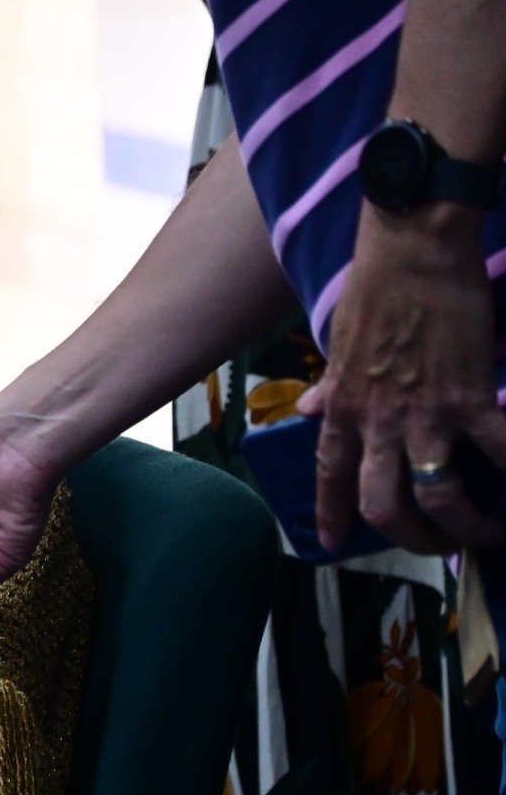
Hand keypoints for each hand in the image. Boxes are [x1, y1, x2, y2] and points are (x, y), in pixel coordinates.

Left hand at [312, 202, 505, 552]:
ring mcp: (424, 415)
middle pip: (384, 506)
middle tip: (438, 545)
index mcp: (342, 409)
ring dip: (466, 526)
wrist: (413, 249)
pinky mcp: (471, 397)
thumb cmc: (377, 289)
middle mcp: (377, 422)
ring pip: (440, 497)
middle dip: (411, 538)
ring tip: (487, 531)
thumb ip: (329, 387)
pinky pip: (500, 453)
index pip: (330, 476)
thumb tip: (307, 409)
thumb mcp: (339, 346)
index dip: (331, 514)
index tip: (334, 541)